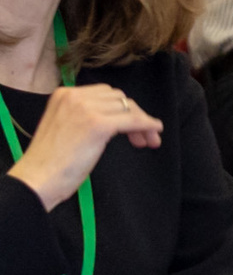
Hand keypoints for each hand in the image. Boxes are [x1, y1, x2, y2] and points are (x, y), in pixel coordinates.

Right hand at [4, 84, 161, 210]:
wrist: (36, 180)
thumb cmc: (49, 162)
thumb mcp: (65, 127)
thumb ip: (84, 116)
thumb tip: (115, 117)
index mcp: (64, 94)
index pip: (104, 94)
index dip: (121, 109)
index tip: (130, 126)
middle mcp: (75, 96)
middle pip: (119, 99)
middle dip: (134, 115)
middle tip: (142, 137)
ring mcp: (86, 109)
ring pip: (128, 108)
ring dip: (142, 123)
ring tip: (147, 141)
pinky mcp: (98, 124)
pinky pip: (133, 120)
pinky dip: (147, 125)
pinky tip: (155, 132)